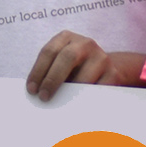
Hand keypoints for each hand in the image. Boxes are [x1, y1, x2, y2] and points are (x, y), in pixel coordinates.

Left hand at [27, 32, 145, 99]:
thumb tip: (35, 93)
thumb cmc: (73, 68)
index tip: (32, 90)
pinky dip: (87, 100)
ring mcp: (101, 57)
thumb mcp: (60, 61)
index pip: (49, 51)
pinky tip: (78, 108)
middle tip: (43, 97)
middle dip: (53, 79)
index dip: (38, 71)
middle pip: (67, 58)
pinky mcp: (113, 74)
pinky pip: (98, 89)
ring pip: (84, 76)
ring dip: (71, 93)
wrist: (104, 67)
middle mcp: (85, 44)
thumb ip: (49, 71)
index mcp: (67, 38)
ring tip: (60, 105)